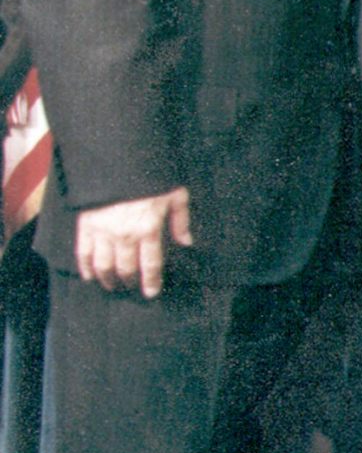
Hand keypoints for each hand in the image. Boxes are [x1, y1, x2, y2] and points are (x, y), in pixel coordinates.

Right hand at [75, 187, 192, 298]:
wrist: (119, 159)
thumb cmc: (151, 176)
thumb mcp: (175, 195)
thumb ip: (180, 221)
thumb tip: (186, 243)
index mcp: (149, 229)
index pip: (151, 265)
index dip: (151, 282)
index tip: (151, 293)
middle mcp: (125, 235)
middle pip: (126, 269)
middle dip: (129, 283)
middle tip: (131, 288)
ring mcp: (103, 231)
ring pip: (103, 266)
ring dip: (107, 280)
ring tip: (112, 286)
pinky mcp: (85, 225)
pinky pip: (83, 253)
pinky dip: (85, 267)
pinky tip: (89, 276)